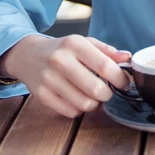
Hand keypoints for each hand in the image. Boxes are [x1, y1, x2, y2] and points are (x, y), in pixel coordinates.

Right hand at [0, 34, 131, 117]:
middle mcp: (60, 60)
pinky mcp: (41, 95)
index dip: (120, 78)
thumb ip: (106, 50)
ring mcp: (49, 79)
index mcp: (74, 44)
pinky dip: (79, 109)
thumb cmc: (62, 49)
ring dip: (94, 104)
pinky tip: (78, 99)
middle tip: (107, 91)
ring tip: (93, 96)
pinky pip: (70, 112)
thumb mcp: (84, 42)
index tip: (124, 83)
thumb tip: (127, 57)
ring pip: (84, 104)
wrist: (27, 54)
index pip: (105, 66)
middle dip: (108, 94)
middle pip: (96, 89)